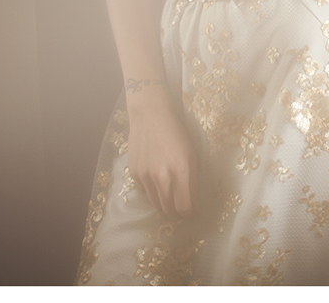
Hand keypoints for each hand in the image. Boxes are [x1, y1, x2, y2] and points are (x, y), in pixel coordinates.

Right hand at [127, 100, 198, 219]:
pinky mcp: (135, 174)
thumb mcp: (192, 154)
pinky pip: (145, 191)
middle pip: (169, 210)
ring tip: (170, 192)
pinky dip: (152, 189)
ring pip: (156, 204)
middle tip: (181, 203)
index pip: (185, 207)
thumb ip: (193, 180)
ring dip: (164, 203)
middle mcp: (162, 176)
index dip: (190, 213)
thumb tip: (193, 203)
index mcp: (181, 170)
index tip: (192, 211)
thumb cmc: (176, 133)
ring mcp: (146, 176)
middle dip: (177, 210)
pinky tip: (156, 176)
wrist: (151, 116)